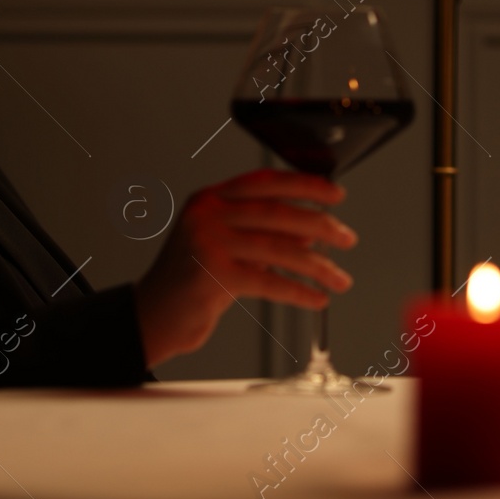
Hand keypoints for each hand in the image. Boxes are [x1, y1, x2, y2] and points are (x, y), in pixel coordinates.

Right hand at [133, 168, 357, 368]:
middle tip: (347, 237)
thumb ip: (263, 234)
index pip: (264, 181)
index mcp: (210, 199)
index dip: (304, 184)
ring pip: (277, 248)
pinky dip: (299, 291)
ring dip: (317, 265)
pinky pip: (268, 281)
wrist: (152, 317)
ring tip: (340, 278)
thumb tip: (311, 231)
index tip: (335, 194)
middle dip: (320, 224)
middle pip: (276, 212)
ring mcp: (207, 243)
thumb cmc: (191, 282)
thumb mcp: (227, 248)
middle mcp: (206, 214)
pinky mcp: (211, 275)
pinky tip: (317, 299)